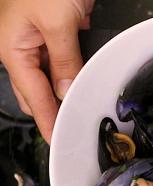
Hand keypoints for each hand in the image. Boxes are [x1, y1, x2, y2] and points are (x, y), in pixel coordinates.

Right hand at [0, 0, 93, 142]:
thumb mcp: (57, 23)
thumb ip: (63, 60)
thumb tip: (67, 91)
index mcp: (13, 49)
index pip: (32, 97)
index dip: (47, 120)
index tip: (57, 140)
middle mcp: (22, 48)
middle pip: (38, 91)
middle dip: (53, 111)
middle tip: (73, 131)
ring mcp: (37, 40)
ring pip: (51, 78)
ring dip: (65, 93)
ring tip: (82, 111)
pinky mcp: (54, 33)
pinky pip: (62, 61)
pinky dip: (72, 74)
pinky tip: (84, 82)